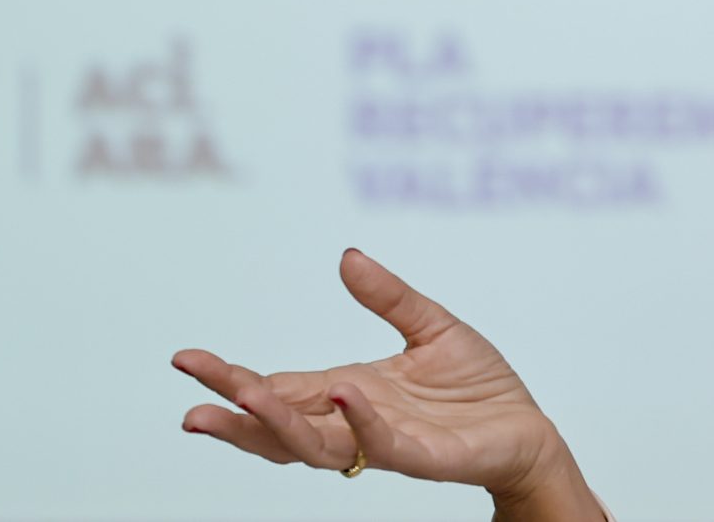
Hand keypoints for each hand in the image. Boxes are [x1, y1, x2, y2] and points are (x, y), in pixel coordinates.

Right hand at [174, 249, 590, 510]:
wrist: (527, 429)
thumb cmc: (478, 387)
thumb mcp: (430, 325)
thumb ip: (388, 295)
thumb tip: (346, 256)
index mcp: (348, 390)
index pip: (279, 387)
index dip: (234, 378)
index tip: (186, 361)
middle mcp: (356, 421)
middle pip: (281, 424)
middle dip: (236, 414)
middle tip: (191, 404)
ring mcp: (385, 443)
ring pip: (317, 445)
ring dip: (279, 426)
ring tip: (245, 399)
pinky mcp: (423, 457)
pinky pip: (384, 446)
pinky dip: (361, 422)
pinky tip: (345, 394)